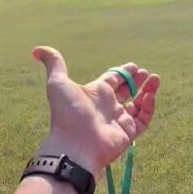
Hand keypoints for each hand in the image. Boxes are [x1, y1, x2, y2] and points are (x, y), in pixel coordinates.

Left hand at [32, 46, 160, 177]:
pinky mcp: (128, 133)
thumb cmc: (68, 113)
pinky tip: (149, 96)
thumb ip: (54, 63)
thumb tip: (37, 49)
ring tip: (155, 79)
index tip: (134, 66)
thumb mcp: (58, 83)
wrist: (76, 144)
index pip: (113, 80)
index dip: (123, 72)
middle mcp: (108, 106)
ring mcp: (119, 120)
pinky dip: (148, 108)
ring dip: (147, 92)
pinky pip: (143, 119)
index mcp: (95, 93)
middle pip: (127, 91)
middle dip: (138, 81)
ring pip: (138, 104)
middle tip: (146, 73)